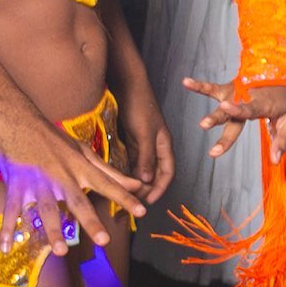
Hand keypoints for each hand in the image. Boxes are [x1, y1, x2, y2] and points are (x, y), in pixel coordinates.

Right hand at [0, 110, 147, 253]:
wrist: (17, 118)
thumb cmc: (52, 137)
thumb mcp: (83, 150)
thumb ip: (109, 171)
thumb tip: (136, 184)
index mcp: (79, 167)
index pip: (107, 184)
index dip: (125, 197)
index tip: (142, 212)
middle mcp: (61, 176)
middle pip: (78, 201)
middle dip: (91, 220)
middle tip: (104, 240)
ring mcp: (38, 181)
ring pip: (47, 208)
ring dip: (53, 230)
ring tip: (61, 251)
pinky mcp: (16, 184)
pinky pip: (12, 209)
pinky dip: (7, 228)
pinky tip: (6, 247)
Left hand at [116, 84, 176, 206]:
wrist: (126, 84)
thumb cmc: (139, 105)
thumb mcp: (144, 133)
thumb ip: (146, 157)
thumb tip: (147, 180)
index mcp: (164, 144)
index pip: (167, 172)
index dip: (161, 188)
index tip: (150, 201)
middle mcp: (155, 145)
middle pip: (155, 173)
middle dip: (147, 188)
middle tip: (134, 200)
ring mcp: (142, 142)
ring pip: (142, 168)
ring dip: (136, 181)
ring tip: (125, 193)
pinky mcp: (130, 139)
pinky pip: (130, 160)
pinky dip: (126, 171)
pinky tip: (118, 178)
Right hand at [197, 76, 285, 163]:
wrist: (283, 76)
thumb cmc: (285, 102)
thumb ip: (282, 140)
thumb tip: (274, 160)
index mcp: (262, 103)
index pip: (248, 108)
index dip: (237, 108)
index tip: (225, 107)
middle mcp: (246, 98)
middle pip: (229, 112)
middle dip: (216, 119)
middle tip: (202, 125)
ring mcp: (236, 93)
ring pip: (219, 102)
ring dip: (207, 107)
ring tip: (194, 116)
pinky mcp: (229, 90)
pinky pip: (212, 88)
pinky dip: (199, 86)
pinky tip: (185, 82)